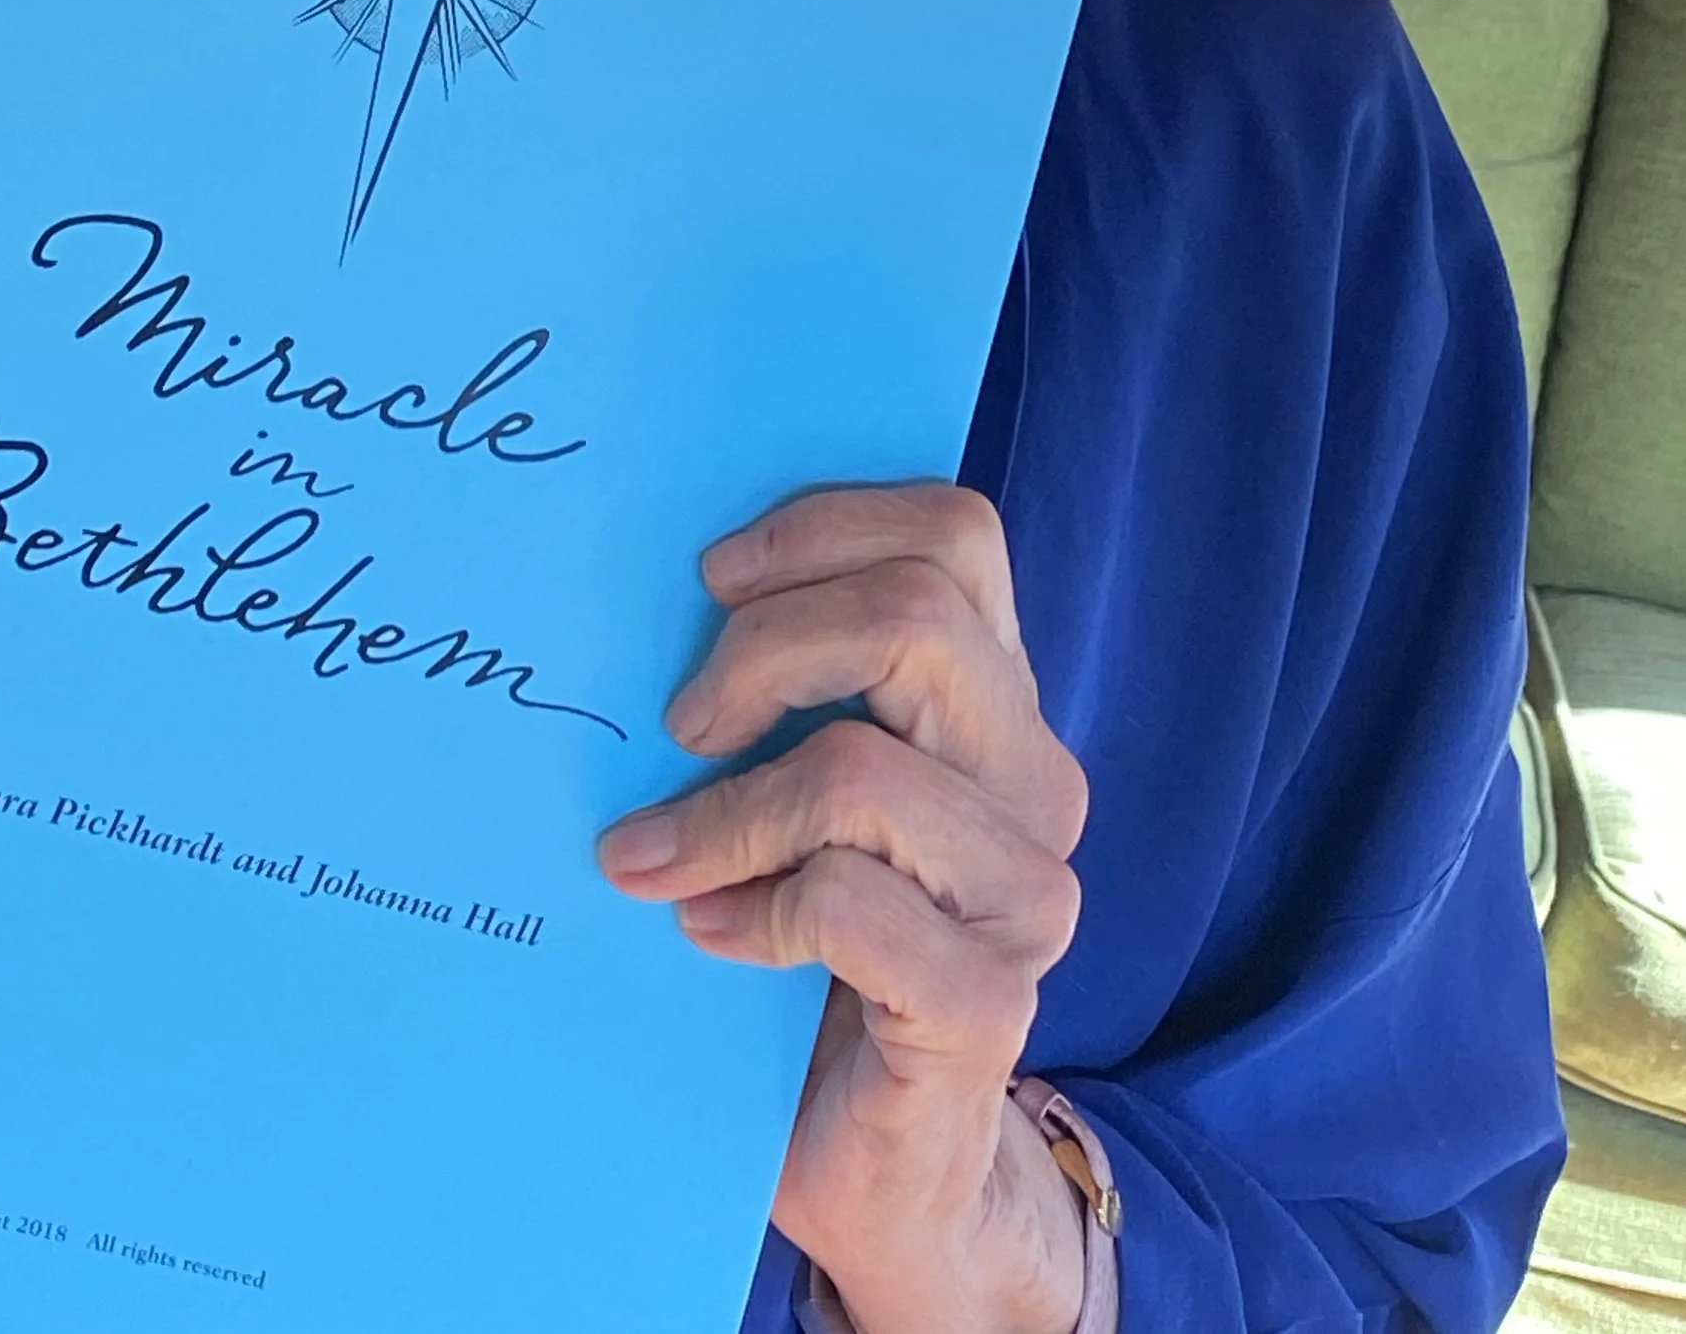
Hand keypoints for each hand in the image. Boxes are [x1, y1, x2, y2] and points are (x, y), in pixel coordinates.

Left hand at [597, 486, 1088, 1333]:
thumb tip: (665, 572)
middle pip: (916, 614)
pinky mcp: (989, 1004)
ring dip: (723, 810)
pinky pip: (847, 904)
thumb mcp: (807, 783)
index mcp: (999, 702)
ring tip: (650, 853)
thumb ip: (791, 681)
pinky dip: (749, 909)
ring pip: (861, 769)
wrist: (883, 1160)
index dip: (823, 526)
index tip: (710, 575)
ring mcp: (1026, 896)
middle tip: (680, 723)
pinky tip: (707, 934)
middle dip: (762, 645)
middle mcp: (1037, 782)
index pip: (955, 533)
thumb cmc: (815, 944)